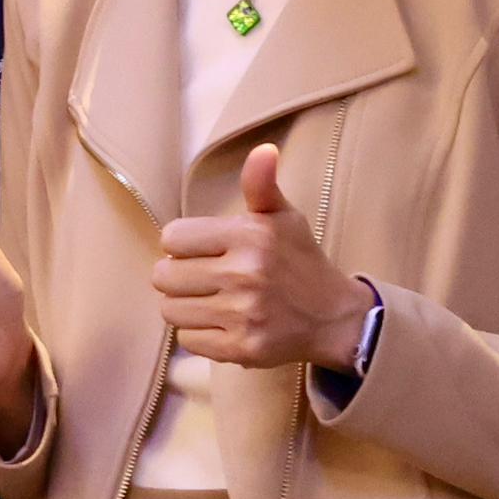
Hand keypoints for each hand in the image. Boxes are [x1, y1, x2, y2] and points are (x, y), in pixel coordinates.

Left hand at [152, 141, 363, 371]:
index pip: (172, 238)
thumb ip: (261, 184)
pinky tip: (221, 323)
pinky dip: (199, 333)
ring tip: (209, 300)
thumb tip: (263, 150)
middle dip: (176, 276)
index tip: (200, 250)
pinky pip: (188, 340)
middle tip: (202, 278)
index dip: (181, 245)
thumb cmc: (300, 261)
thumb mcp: (283, 217)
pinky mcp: (241, 349)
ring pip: (170, 310)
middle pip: (163, 277)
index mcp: (249, 236)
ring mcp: (243, 315)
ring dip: (184, 306)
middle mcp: (244, 275)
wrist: (334, 317)